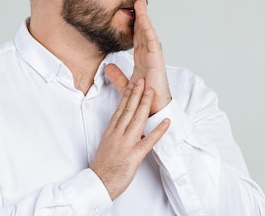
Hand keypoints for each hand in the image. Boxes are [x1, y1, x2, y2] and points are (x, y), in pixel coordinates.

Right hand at [90, 79, 170, 199]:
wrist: (98, 183)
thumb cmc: (102, 167)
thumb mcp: (106, 146)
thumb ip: (116, 135)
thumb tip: (125, 127)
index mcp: (110, 132)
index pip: (120, 109)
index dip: (127, 95)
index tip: (132, 84)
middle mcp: (118, 134)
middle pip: (128, 110)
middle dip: (136, 94)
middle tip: (142, 80)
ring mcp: (126, 143)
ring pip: (137, 120)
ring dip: (145, 105)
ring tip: (152, 92)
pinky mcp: (134, 155)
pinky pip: (149, 140)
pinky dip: (158, 130)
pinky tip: (166, 121)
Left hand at [106, 0, 171, 114]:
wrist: (153, 110)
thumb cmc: (144, 97)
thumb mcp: (126, 84)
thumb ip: (117, 76)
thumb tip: (106, 68)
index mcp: (142, 58)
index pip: (137, 36)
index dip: (134, 22)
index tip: (130, 9)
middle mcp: (148, 54)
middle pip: (143, 29)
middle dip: (140, 13)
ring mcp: (154, 56)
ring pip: (148, 32)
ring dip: (144, 17)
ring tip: (140, 2)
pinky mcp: (157, 61)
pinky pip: (151, 42)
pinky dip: (148, 30)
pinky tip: (144, 19)